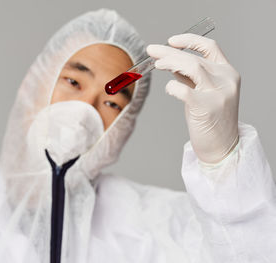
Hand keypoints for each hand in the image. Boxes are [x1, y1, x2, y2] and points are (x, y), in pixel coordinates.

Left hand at [147, 33, 239, 163]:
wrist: (222, 146)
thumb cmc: (210, 119)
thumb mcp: (203, 92)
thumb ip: (191, 77)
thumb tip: (170, 62)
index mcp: (227, 72)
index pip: (209, 46)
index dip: (189, 40)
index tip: (171, 40)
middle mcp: (226, 79)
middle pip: (194, 57)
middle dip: (169, 52)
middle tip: (151, 51)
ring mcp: (218, 92)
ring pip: (192, 66)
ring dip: (170, 62)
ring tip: (156, 64)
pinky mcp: (207, 106)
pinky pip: (184, 89)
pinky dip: (172, 87)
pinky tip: (169, 89)